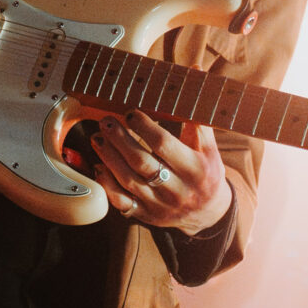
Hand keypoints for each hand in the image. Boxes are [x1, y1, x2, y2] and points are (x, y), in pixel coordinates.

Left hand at [90, 111, 232, 235]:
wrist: (207, 212)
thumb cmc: (206, 172)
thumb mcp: (210, 148)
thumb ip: (196, 124)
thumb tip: (183, 92)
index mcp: (195, 169)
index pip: (163, 144)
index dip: (144, 127)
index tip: (130, 113)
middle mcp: (178, 189)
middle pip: (141, 162)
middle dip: (119, 139)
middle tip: (106, 122)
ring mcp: (160, 205)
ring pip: (128, 180)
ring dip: (109, 157)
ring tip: (98, 138)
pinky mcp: (147, 215)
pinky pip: (122, 201)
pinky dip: (107, 184)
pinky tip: (99, 167)